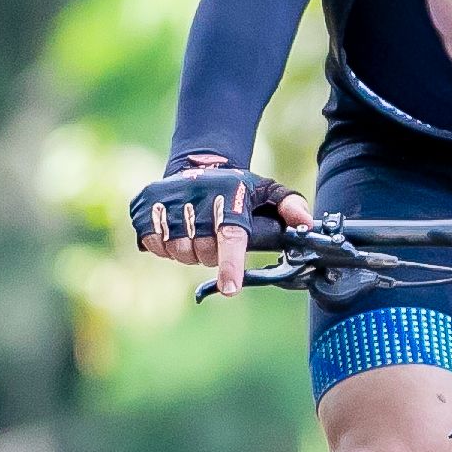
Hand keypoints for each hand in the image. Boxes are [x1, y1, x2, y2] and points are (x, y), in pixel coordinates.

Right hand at [131, 157, 306, 294]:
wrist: (199, 163)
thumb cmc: (238, 188)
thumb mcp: (268, 191)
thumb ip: (290, 206)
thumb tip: (306, 224)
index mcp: (229, 195)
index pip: (230, 236)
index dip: (229, 265)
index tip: (230, 289)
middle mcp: (197, 194)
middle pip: (202, 251)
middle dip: (210, 255)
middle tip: (214, 238)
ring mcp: (168, 198)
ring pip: (177, 250)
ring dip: (188, 251)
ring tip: (196, 233)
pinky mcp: (145, 204)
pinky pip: (152, 243)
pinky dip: (164, 245)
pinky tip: (175, 230)